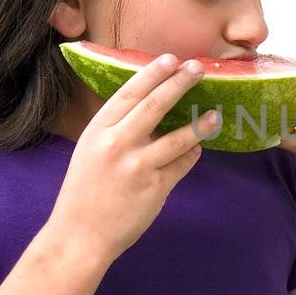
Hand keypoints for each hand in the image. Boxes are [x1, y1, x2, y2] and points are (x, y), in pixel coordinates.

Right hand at [47, 54, 219, 262]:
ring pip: (179, 137)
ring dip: (200, 124)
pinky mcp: (156, 188)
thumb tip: (151, 106)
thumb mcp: (90, 150)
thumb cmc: (85, 191)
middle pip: (156, 105)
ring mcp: (138, 166)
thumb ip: (117, 129)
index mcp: (98, 130)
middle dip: (180, 83)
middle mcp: (118, 144)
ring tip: (214, 115)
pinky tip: (196, 149)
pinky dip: (191, 154)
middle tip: (198, 69)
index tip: (170, 59)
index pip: (129, 92)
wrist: (80, 235)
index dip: (153, 73)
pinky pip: (182, 164)